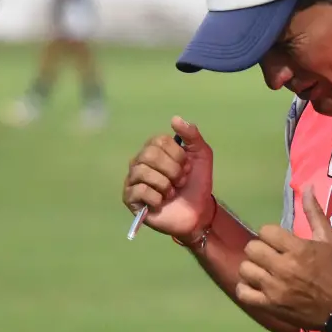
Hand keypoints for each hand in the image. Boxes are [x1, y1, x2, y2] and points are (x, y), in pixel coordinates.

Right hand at [122, 116, 213, 240]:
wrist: (198, 212)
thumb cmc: (196, 183)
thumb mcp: (201, 155)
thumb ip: (192, 135)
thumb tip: (175, 119)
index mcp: (154, 149)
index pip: (159, 141)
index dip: (178, 156)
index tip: (187, 168)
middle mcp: (140, 161)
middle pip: (149, 155)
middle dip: (172, 170)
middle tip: (180, 182)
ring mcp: (132, 179)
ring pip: (143, 172)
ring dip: (165, 185)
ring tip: (172, 193)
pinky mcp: (130, 198)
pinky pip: (139, 190)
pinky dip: (156, 197)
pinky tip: (161, 202)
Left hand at [235, 185, 331, 329]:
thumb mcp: (329, 238)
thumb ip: (314, 212)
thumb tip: (307, 187)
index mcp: (297, 249)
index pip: (265, 231)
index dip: (270, 234)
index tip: (278, 241)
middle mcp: (283, 267)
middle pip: (251, 249)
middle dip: (259, 249)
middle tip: (269, 255)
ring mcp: (275, 288)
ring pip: (245, 270)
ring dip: (252, 268)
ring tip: (263, 270)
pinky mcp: (270, 305)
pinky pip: (244, 293)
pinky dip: (245, 289)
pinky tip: (255, 286)